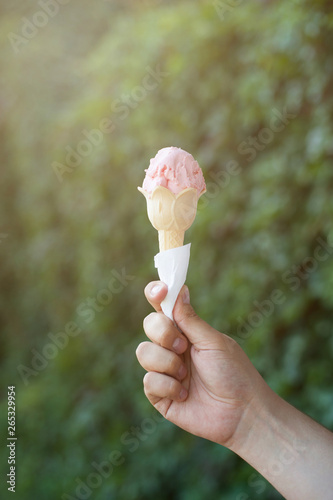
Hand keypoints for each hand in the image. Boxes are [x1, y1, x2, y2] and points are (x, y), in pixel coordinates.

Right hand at [136, 282, 267, 448]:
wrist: (242, 413)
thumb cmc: (234, 373)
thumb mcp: (213, 342)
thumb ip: (190, 319)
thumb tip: (179, 289)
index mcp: (186, 331)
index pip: (164, 307)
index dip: (156, 294)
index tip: (161, 290)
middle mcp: (172, 347)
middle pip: (149, 324)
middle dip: (163, 333)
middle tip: (183, 346)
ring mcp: (165, 370)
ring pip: (143, 352)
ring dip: (167, 362)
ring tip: (186, 375)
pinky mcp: (160, 395)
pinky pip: (148, 381)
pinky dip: (168, 386)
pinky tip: (185, 394)